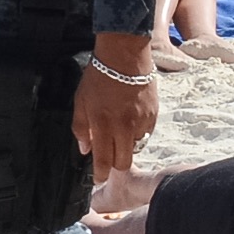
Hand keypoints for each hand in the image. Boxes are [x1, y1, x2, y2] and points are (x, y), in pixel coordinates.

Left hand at [74, 35, 158, 178]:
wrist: (125, 55)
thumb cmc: (99, 77)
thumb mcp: (81, 101)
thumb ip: (81, 128)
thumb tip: (85, 149)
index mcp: (102, 125)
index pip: (103, 160)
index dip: (101, 174)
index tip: (99, 178)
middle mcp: (123, 127)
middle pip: (123, 162)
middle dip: (115, 165)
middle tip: (110, 160)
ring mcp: (140, 122)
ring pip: (135, 147)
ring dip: (126, 146)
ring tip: (119, 132)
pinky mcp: (152, 115)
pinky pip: (145, 132)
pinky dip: (137, 132)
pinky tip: (130, 120)